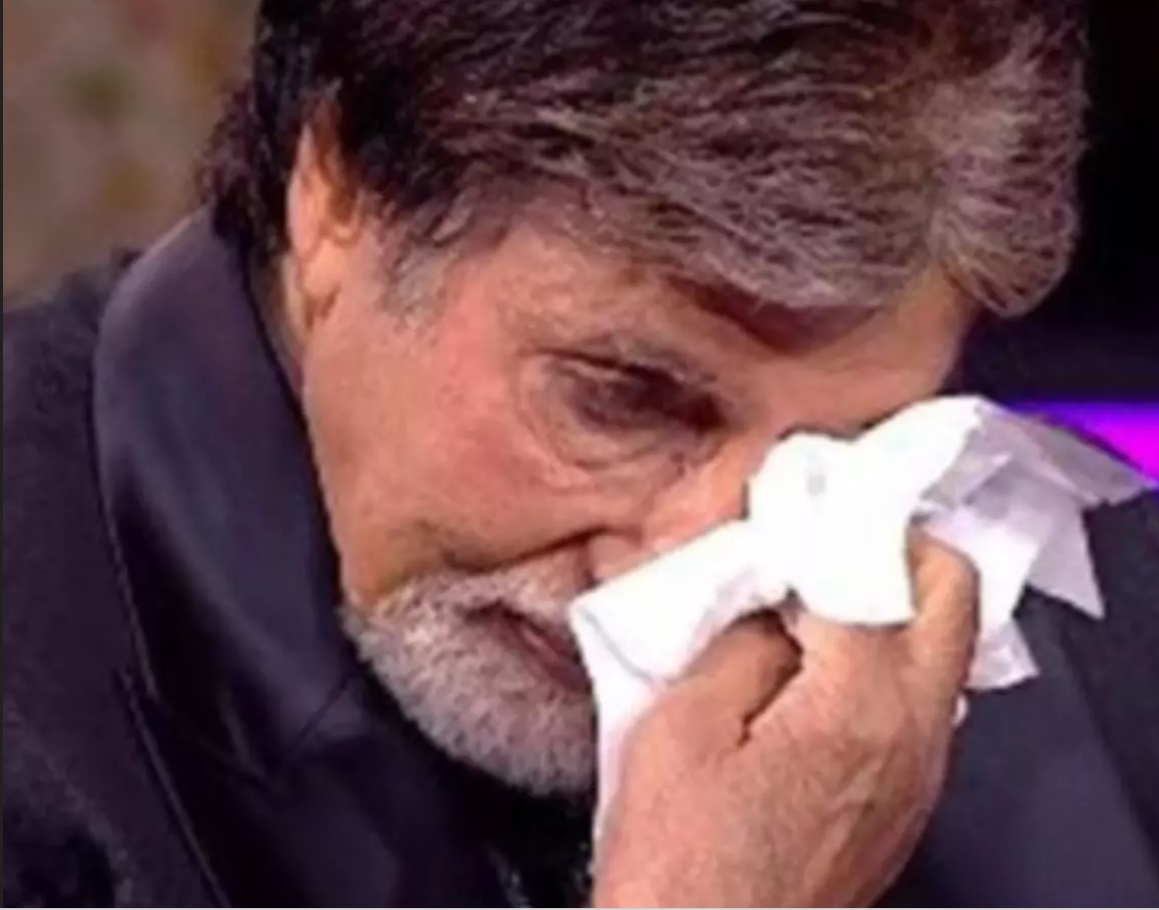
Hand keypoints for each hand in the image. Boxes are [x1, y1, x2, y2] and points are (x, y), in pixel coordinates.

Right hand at [592, 534, 978, 907]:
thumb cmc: (680, 857)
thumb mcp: (683, 726)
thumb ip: (740, 637)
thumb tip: (772, 587)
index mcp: (861, 705)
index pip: (879, 567)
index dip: (827, 519)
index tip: (784, 498)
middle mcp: (918, 734)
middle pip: (953, 592)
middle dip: (890, 544)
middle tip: (816, 533)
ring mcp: (923, 771)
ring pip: (943, 644)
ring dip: (888, 599)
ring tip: (803, 591)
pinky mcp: (907, 798)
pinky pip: (920, 695)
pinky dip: (882, 654)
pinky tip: (808, 662)